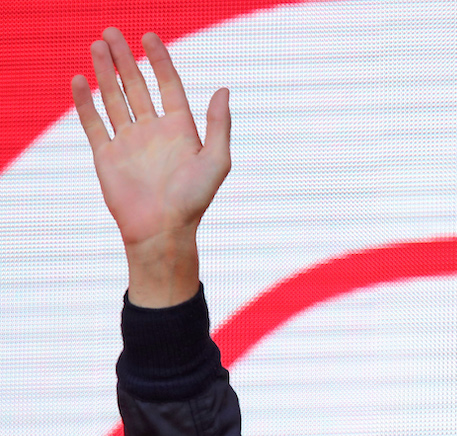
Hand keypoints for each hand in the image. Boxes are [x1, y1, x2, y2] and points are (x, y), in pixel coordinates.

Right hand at [71, 28, 229, 305]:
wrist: (162, 231)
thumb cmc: (194, 200)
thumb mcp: (216, 160)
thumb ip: (219, 124)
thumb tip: (223, 90)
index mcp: (180, 130)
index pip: (167, 85)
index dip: (159, 60)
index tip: (148, 36)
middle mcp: (153, 131)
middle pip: (137, 86)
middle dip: (125, 59)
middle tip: (111, 32)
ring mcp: (129, 142)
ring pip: (114, 98)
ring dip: (105, 72)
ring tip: (97, 45)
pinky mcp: (106, 155)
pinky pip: (93, 123)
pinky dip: (85, 102)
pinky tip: (80, 80)